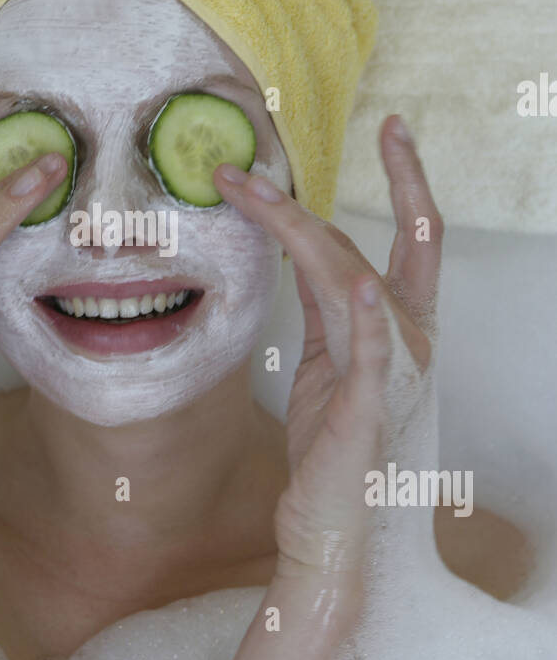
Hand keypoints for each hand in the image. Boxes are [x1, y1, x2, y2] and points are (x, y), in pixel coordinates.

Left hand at [215, 115, 441, 579]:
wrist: (331, 531)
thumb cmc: (333, 451)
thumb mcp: (328, 365)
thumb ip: (325, 310)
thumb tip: (301, 251)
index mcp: (399, 329)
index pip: (409, 239)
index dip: (405, 180)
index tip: (394, 127)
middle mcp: (407, 343)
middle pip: (365, 249)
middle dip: (308, 202)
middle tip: (251, 164)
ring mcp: (391, 376)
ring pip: (352, 283)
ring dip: (300, 233)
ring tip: (252, 194)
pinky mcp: (367, 414)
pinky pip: (373, 357)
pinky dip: (367, 318)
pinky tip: (355, 282)